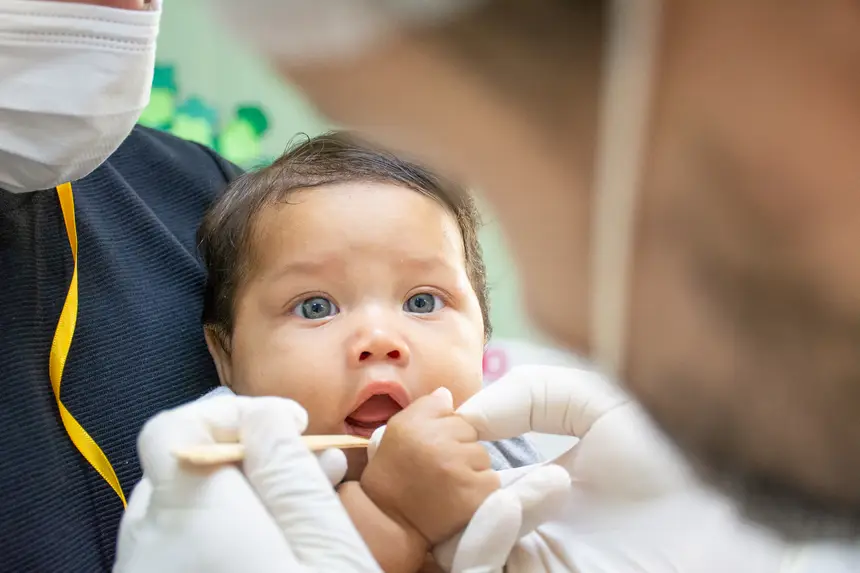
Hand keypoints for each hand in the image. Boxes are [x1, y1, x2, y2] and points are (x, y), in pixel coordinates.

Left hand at [114, 394, 380, 572]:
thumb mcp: (326, 545)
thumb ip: (290, 470)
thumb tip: (265, 415)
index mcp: (191, 515)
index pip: (176, 426)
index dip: (238, 411)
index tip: (291, 426)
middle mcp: (150, 541)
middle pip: (187, 462)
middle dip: (249, 452)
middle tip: (310, 465)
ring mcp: (147, 569)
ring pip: (187, 504)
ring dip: (242, 491)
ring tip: (304, 505)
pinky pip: (181, 542)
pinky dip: (225, 528)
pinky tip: (275, 542)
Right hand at [360, 387, 498, 544]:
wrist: (388, 520)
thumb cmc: (392, 472)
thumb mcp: (399, 429)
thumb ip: (425, 407)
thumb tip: (448, 393)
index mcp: (420, 425)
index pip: (458, 418)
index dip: (449, 434)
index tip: (434, 450)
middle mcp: (441, 445)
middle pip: (473, 438)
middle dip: (462, 451)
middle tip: (441, 469)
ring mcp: (460, 472)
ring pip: (483, 460)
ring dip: (473, 470)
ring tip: (450, 485)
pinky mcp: (475, 497)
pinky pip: (491, 482)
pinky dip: (481, 490)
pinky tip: (460, 498)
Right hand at [436, 366, 787, 572]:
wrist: (724, 503)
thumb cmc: (669, 450)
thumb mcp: (592, 400)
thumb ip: (525, 393)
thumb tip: (462, 415)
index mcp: (525, 487)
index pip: (454, 477)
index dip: (440, 448)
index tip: (440, 417)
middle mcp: (520, 530)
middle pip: (442, 512)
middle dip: (441, 476)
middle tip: (455, 445)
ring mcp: (528, 562)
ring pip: (454, 545)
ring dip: (477, 505)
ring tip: (535, 477)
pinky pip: (481, 570)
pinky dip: (487, 535)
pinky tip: (529, 500)